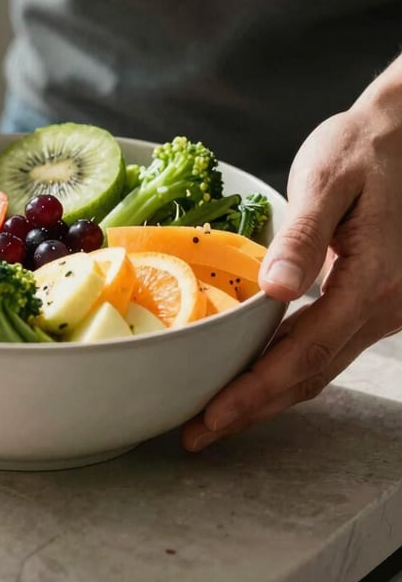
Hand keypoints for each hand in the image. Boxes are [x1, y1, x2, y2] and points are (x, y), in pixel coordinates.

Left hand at [183, 98, 401, 450]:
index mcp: (370, 280)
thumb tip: (273, 291)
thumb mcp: (330, 180)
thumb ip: (304, 237)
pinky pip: (327, 347)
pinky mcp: (372, 298)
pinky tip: (255, 374)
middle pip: (311, 375)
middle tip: (197, 433)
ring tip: (217, 415)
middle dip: (252, 409)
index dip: (254, 391)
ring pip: (321, 368)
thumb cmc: (364, 148)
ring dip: (269, 396)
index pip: (303, 353)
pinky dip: (288, 369)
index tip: (209, 417)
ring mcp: (383, 307)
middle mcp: (383, 305)